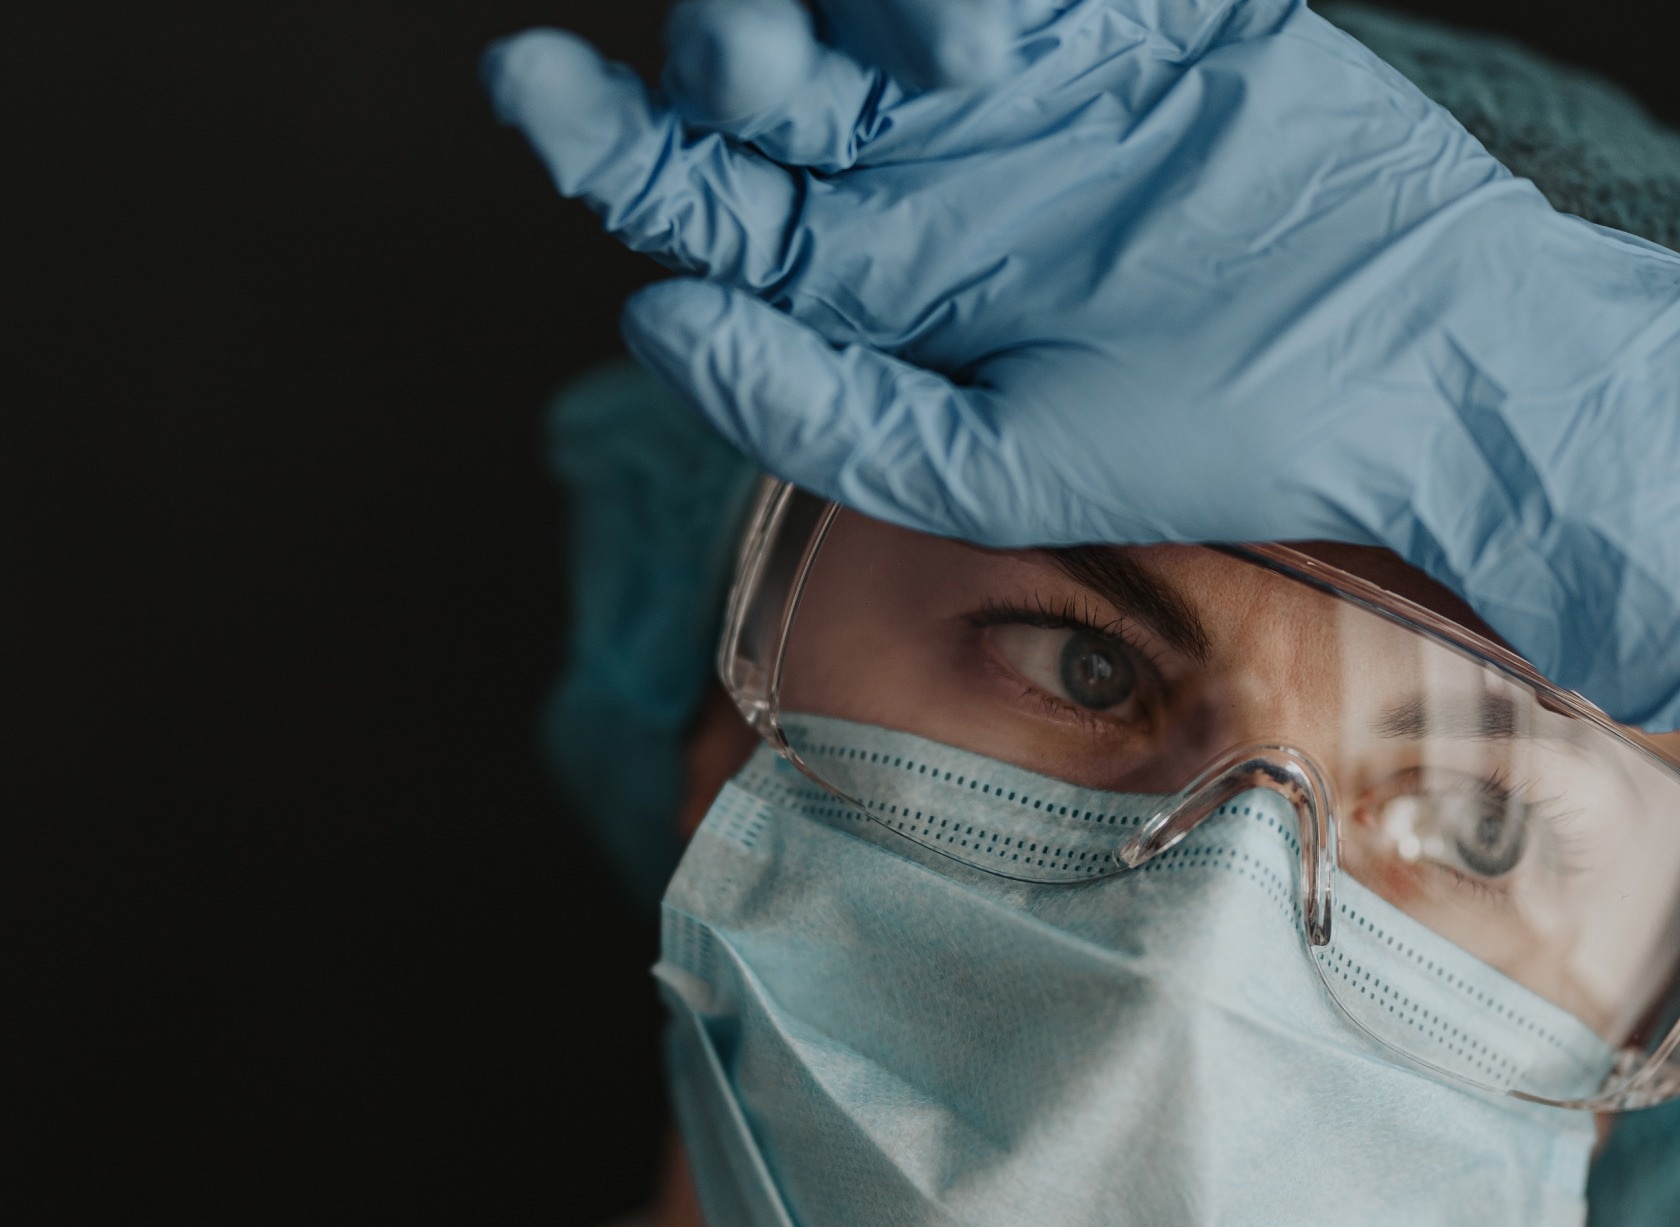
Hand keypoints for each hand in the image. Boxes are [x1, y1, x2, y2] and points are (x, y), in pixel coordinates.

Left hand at [483, 0, 1679, 728]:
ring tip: (952, 48)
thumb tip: (651, 317)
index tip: (529, 86)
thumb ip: (812, 406)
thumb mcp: (986, 466)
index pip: (698, 196)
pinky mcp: (1120, 3)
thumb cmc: (1204, 436)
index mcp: (865, 280)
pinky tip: (1001, 14)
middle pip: (756, 66)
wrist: (1411, 358)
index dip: (600, 138)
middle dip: (725, 42)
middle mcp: (916, 167)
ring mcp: (1013, 77)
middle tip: (764, 70)